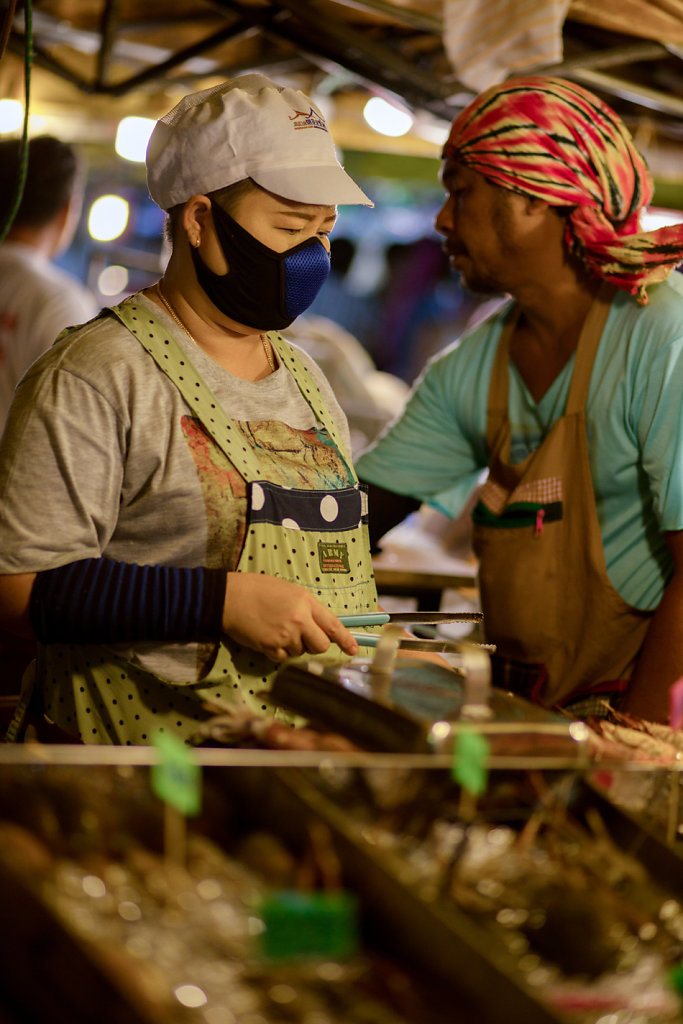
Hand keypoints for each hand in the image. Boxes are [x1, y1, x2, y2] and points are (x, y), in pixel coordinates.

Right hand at [222, 572, 358, 661]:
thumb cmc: (258, 589)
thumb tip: (320, 626)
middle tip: (304, 637)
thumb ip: (307, 608)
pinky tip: (268, 637)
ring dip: (294, 646)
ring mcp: (285, 636)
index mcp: (306, 602)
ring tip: (277, 629)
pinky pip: (284, 658)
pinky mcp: (271, 648)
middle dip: (316, 645)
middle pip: (321, 645)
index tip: (353, 649)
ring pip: (301, 652)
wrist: (229, 598)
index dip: (346, 640)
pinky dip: (279, 652)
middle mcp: (299, 620)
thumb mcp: (289, 591)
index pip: (333, 625)